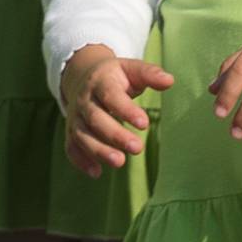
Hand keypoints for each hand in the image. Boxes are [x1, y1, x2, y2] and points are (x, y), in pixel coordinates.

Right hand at [59, 46, 173, 175]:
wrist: (82, 76)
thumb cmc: (114, 77)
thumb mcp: (130, 69)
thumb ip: (149, 74)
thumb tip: (170, 80)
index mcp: (100, 81)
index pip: (111, 95)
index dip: (126, 110)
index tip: (144, 124)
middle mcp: (85, 99)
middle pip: (95, 118)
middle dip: (115, 134)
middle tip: (137, 148)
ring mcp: (76, 116)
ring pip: (82, 134)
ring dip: (99, 150)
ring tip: (120, 162)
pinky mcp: (71, 132)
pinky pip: (71, 147)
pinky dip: (81, 160)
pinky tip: (97, 172)